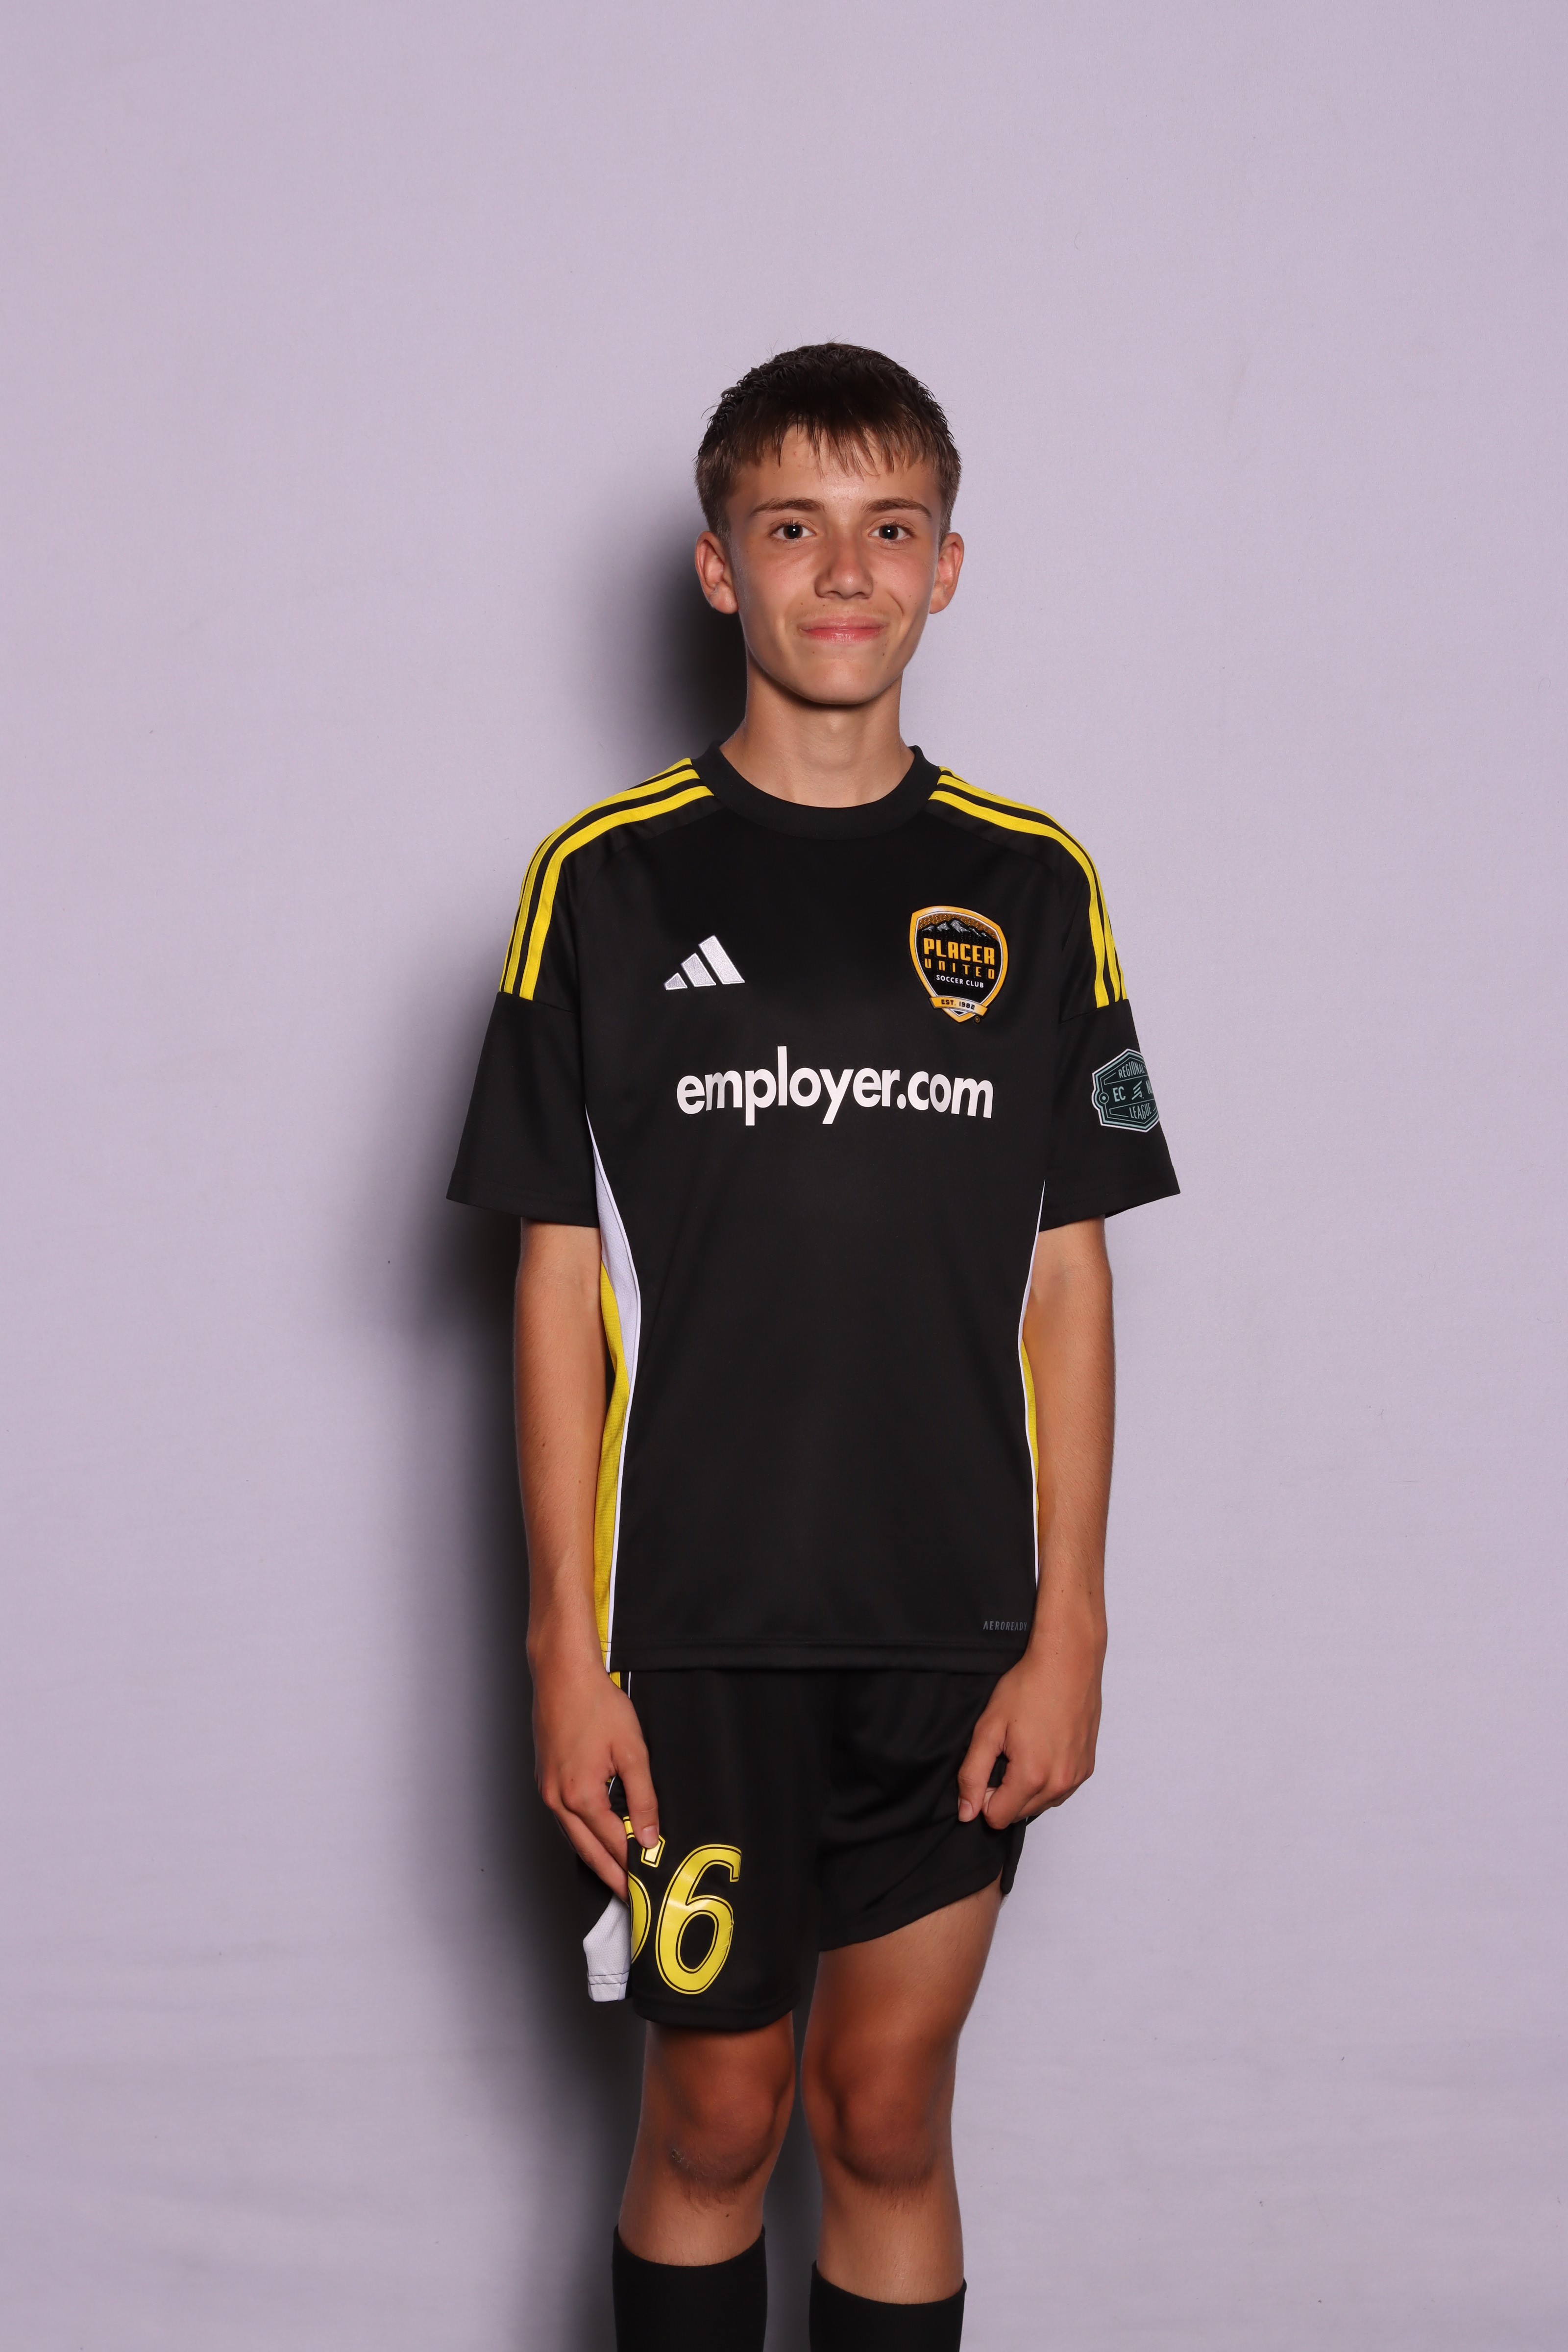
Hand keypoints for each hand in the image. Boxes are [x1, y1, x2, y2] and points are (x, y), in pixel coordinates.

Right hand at [531, 1642, 659, 1896]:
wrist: (562, 1674)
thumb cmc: (595, 1704)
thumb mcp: (632, 1751)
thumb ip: (643, 1798)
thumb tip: (650, 1836)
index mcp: (580, 1796)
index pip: (613, 1845)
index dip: (634, 1867)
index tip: (648, 1887)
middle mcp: (557, 1800)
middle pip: (589, 1851)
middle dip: (612, 1876)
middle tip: (631, 1898)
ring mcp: (546, 1791)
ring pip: (574, 1837)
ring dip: (597, 1857)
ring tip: (619, 1875)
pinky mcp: (544, 1780)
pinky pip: (565, 1819)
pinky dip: (583, 1834)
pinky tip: (598, 1838)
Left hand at [956, 1606, 1104, 1830]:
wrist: (1068, 1663)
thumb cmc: (1029, 1687)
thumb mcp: (988, 1728)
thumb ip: (973, 1774)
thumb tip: (967, 1813)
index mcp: (1032, 1776)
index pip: (998, 1818)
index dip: (983, 1796)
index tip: (987, 1766)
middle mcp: (1060, 1784)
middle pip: (1019, 1814)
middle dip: (1005, 1793)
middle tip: (1005, 1753)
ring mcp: (1077, 1777)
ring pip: (1041, 1805)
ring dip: (1027, 1788)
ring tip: (1024, 1748)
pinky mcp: (1088, 1768)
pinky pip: (1060, 1791)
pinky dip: (1047, 1780)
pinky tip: (1042, 1749)